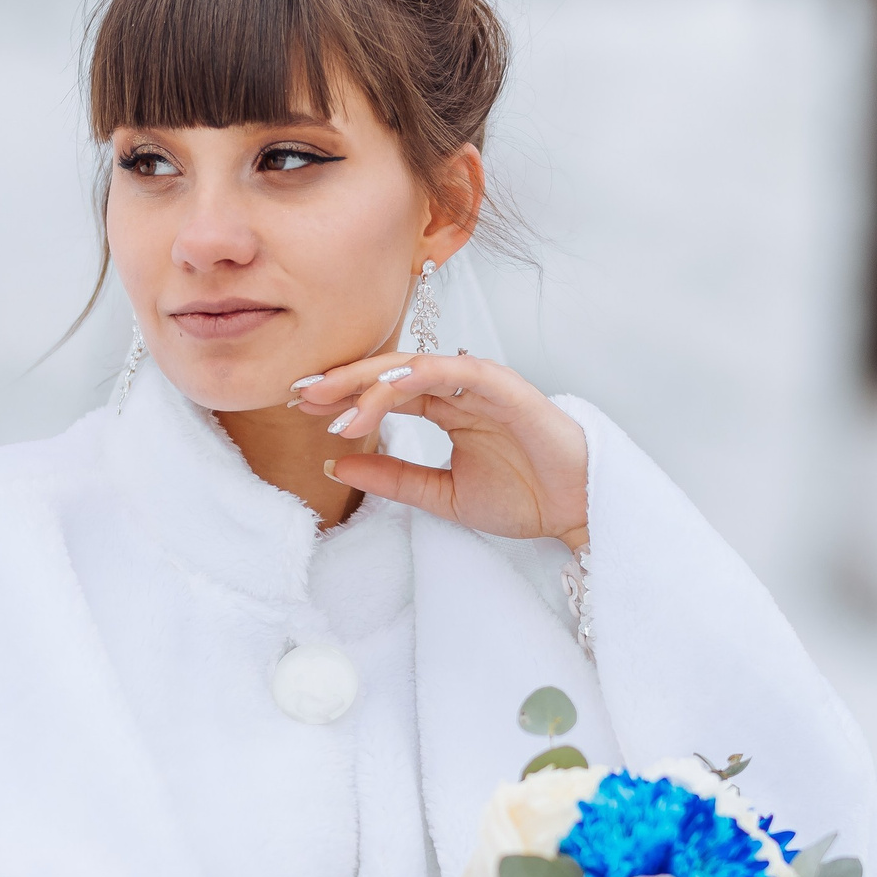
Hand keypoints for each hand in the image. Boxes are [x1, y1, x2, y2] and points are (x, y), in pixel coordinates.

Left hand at [295, 354, 589, 551]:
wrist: (576, 509)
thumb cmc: (523, 496)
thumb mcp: (441, 494)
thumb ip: (392, 478)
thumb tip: (333, 464)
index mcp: (445, 408)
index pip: (383, 392)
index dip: (341, 397)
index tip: (300, 408)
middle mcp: (457, 388)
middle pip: (388, 372)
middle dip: (341, 380)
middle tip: (299, 393)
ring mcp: (478, 383)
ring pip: (412, 367)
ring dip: (367, 382)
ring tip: (330, 404)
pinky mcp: (501, 384)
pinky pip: (451, 370)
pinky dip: (414, 375)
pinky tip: (381, 391)